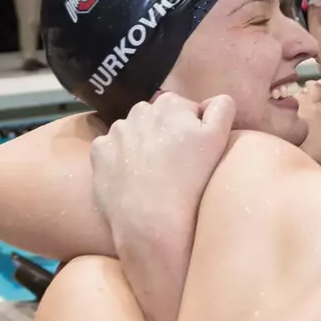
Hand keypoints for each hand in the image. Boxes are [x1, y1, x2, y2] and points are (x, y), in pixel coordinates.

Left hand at [90, 92, 235, 259]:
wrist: (152, 221)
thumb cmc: (191, 182)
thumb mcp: (218, 140)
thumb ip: (221, 108)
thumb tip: (214, 99)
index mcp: (171, 104)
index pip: (186, 110)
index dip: (193, 131)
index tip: (194, 153)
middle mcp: (140, 110)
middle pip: (158, 118)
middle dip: (165, 134)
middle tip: (174, 165)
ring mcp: (116, 131)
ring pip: (133, 132)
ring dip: (142, 145)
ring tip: (152, 174)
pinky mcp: (99, 152)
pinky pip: (111, 148)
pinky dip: (120, 159)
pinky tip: (132, 178)